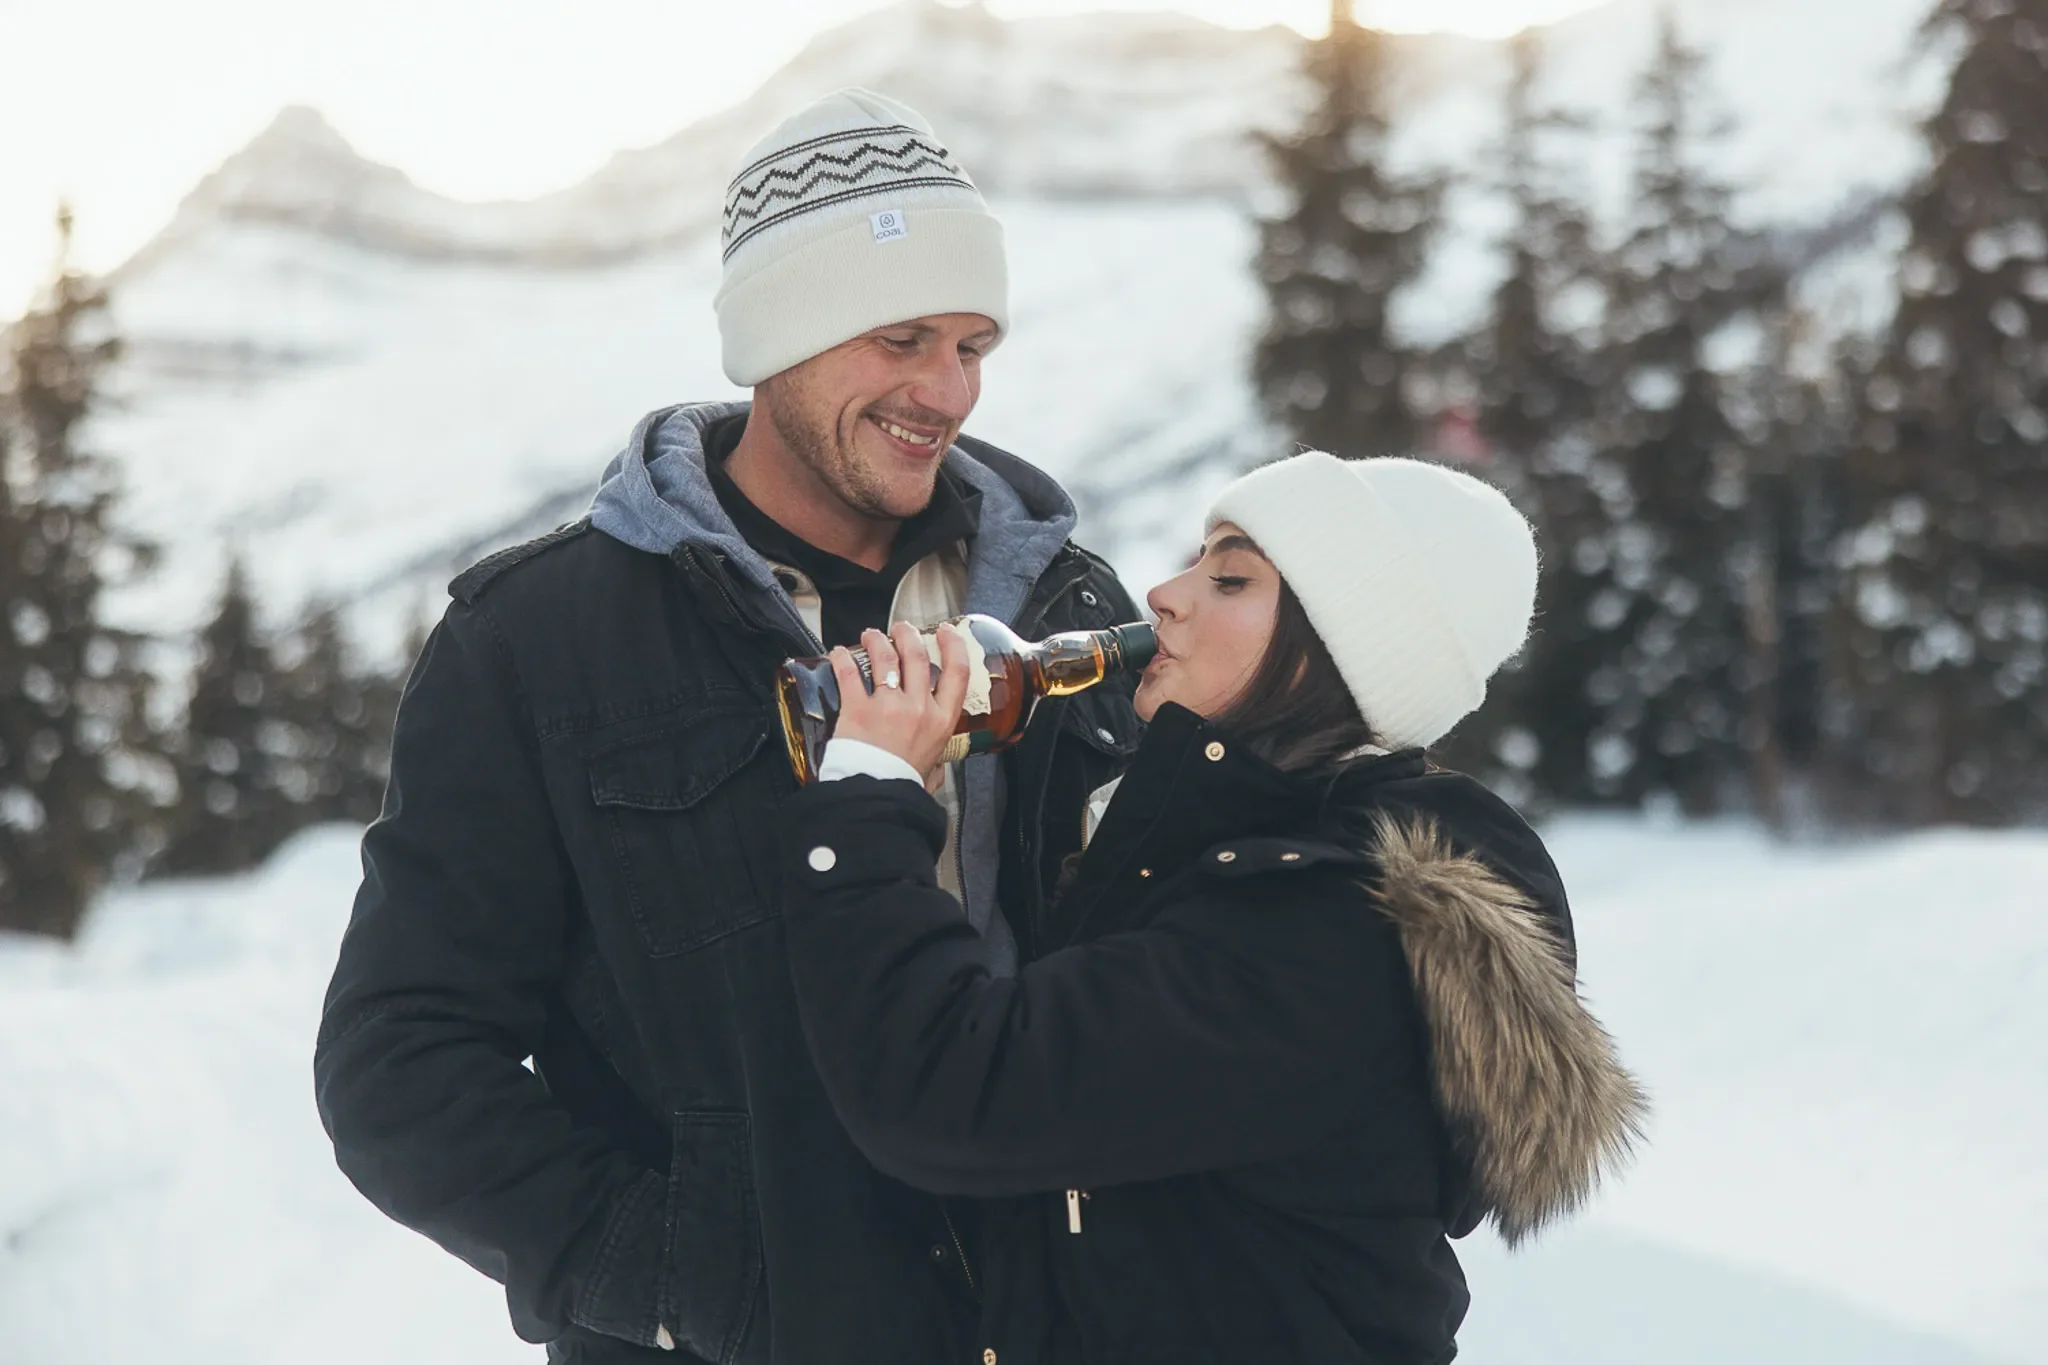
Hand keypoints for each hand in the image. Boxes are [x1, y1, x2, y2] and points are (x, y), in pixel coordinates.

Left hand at [829, 622, 972, 783]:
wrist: (876, 799)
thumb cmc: (903, 786)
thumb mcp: (934, 770)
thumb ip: (936, 761)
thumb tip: (937, 767)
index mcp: (942, 720)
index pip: (957, 672)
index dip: (953, 645)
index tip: (946, 632)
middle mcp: (918, 708)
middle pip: (917, 655)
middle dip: (908, 634)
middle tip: (901, 629)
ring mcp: (888, 706)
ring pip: (885, 657)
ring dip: (877, 640)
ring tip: (871, 634)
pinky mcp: (858, 709)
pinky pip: (849, 673)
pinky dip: (842, 658)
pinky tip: (839, 652)